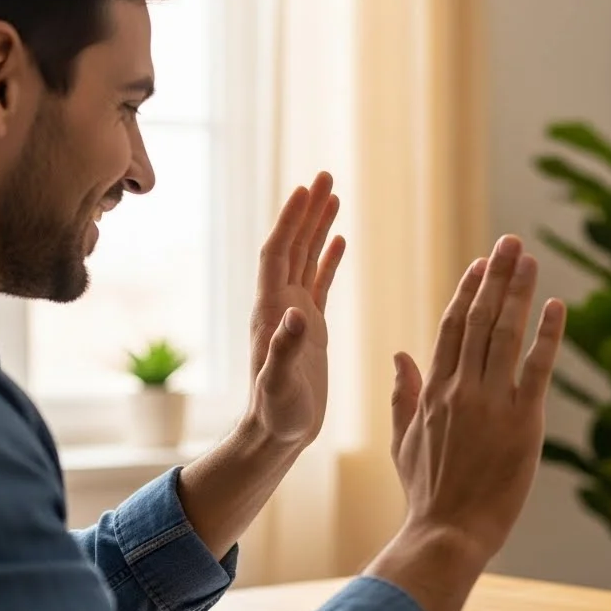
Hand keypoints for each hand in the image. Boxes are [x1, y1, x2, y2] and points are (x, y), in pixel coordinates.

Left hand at [245, 172, 345, 450]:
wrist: (278, 434)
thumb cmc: (275, 413)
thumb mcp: (280, 382)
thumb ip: (286, 349)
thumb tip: (295, 315)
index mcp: (270, 311)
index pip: (278, 254)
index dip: (290, 221)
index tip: (306, 190)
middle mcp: (279, 305)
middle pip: (292, 246)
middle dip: (307, 211)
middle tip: (325, 176)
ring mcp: (294, 314)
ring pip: (306, 258)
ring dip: (318, 227)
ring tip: (334, 195)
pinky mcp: (311, 328)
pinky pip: (320, 282)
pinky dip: (329, 258)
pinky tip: (340, 239)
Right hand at [389, 235, 565, 558]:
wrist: (446, 533)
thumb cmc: (426, 494)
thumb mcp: (403, 441)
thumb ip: (402, 394)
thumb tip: (399, 355)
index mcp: (433, 391)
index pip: (451, 327)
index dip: (467, 291)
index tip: (480, 264)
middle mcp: (460, 388)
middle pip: (479, 318)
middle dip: (496, 276)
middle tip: (510, 243)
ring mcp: (490, 403)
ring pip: (505, 333)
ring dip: (519, 291)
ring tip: (529, 259)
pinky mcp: (521, 422)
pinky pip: (537, 367)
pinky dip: (547, 334)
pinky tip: (556, 307)